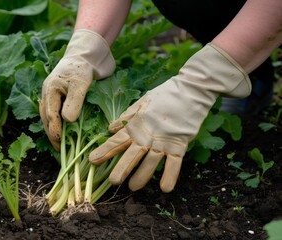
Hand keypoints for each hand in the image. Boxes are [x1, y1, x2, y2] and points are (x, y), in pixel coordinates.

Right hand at [40, 29, 114, 150]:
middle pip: (47, 118)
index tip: (58, 143)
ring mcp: (58, 96)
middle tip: (59, 149)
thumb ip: (73, 102)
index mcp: (50, 90)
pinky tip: (68, 132)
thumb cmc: (84, 66)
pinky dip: (63, 124)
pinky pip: (61, 113)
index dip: (54, 131)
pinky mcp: (67, 98)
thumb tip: (66, 122)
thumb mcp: (80, 84)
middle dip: (53, 134)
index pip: (50, 115)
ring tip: (62, 144)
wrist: (90, 52)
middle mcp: (51, 94)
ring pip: (53, 117)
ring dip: (56, 130)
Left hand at [89, 44, 251, 191]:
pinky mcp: (179, 144)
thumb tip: (110, 128)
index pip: (117, 141)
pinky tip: (165, 188)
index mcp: (136, 124)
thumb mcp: (142, 102)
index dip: (104, 151)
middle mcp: (148, 134)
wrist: (191, 90)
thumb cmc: (165, 95)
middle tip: (112, 182)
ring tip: (133, 187)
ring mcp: (163, 140)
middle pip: (132, 154)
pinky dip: (170, 175)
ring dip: (142, 175)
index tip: (92, 161)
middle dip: (121, 168)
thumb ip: (126, 117)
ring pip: (151, 161)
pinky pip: (175, 163)